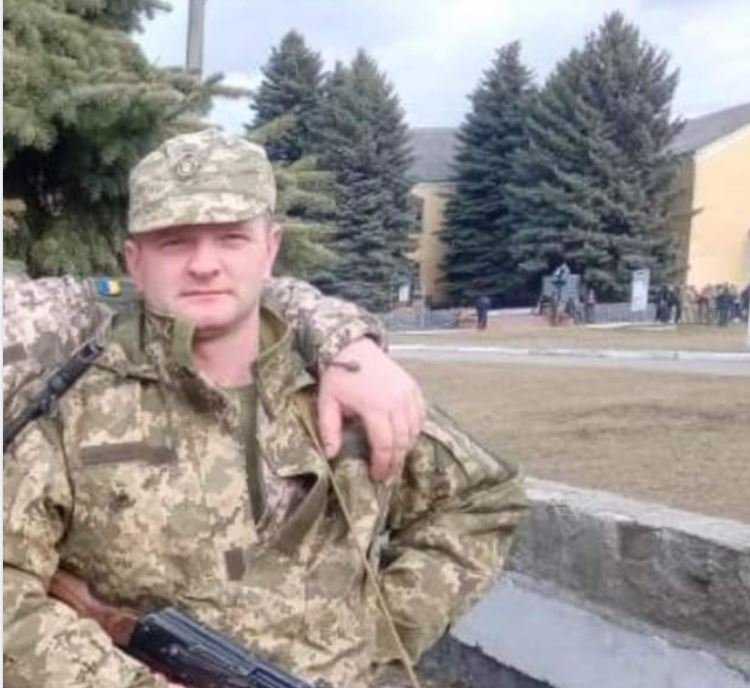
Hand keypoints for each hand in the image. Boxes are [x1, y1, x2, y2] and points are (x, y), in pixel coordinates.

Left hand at [317, 338, 425, 479]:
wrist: (353, 347)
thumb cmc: (339, 376)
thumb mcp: (327, 403)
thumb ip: (329, 430)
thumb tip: (331, 456)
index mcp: (374, 406)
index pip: (384, 444)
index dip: (382, 464)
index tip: (377, 476)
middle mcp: (396, 400)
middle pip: (402, 441)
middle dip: (395, 461)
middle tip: (387, 474)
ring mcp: (407, 393)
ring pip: (415, 430)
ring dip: (406, 448)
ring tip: (395, 459)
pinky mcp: (413, 387)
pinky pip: (421, 415)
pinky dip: (415, 430)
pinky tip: (405, 439)